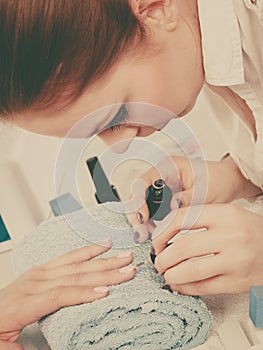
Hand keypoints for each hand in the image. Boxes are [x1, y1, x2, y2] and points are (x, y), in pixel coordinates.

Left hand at [0, 243, 134, 343]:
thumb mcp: (4, 347)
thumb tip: (55, 347)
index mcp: (24, 303)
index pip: (59, 295)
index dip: (83, 293)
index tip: (106, 292)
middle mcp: (35, 282)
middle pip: (74, 275)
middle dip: (104, 272)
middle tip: (127, 270)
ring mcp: (40, 272)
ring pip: (76, 264)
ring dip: (102, 260)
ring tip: (123, 257)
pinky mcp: (44, 268)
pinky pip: (68, 257)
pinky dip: (87, 251)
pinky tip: (102, 245)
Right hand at [126, 156, 259, 241]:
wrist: (227, 183)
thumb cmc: (217, 181)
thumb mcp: (204, 191)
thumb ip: (187, 199)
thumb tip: (171, 207)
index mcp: (167, 167)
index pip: (143, 181)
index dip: (138, 199)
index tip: (142, 217)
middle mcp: (159, 175)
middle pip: (137, 193)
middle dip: (135, 214)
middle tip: (140, 234)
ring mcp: (160, 186)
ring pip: (140, 203)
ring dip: (141, 220)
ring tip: (145, 236)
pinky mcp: (163, 198)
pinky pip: (149, 209)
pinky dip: (149, 222)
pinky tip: (153, 232)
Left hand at [151, 204, 262, 294]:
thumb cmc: (249, 231)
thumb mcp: (227, 215)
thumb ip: (199, 219)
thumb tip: (165, 233)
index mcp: (224, 214)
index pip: (182, 218)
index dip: (162, 231)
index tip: (156, 241)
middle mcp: (230, 236)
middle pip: (183, 247)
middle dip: (163, 257)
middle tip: (158, 262)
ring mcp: (235, 261)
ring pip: (191, 270)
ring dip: (171, 275)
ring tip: (166, 274)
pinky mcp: (238, 282)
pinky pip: (203, 287)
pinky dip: (185, 288)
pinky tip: (179, 285)